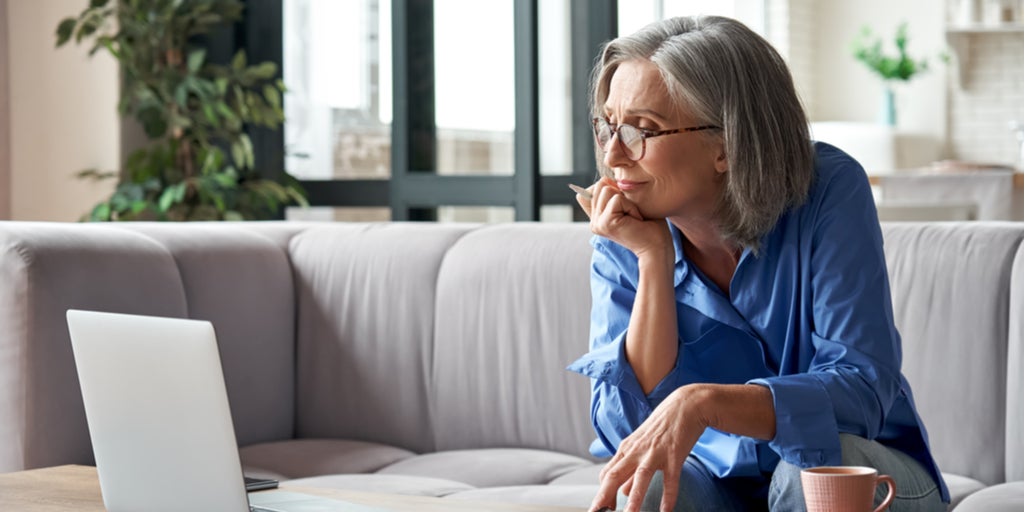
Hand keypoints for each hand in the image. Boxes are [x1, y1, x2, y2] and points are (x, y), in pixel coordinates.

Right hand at [576, 178, 671, 262]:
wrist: (657, 248)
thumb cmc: (649, 226)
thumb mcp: (629, 205)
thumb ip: (613, 194)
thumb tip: (604, 180)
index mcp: (597, 218)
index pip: (590, 190)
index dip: (609, 189)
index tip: (625, 208)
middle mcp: (594, 221)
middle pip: (600, 185)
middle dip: (621, 194)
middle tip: (632, 214)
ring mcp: (597, 223)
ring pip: (606, 189)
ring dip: (627, 200)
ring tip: (634, 217)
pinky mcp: (605, 223)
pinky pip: (617, 199)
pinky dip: (631, 206)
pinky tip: (636, 220)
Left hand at [589, 386, 710, 511]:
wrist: (685, 405)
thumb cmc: (662, 426)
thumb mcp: (642, 445)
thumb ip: (631, 469)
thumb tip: (622, 491)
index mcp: (627, 449)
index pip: (607, 473)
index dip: (602, 492)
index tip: (600, 509)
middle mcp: (636, 451)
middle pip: (615, 475)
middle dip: (604, 496)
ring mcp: (655, 453)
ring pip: (640, 477)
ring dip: (634, 498)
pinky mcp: (674, 455)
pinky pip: (670, 479)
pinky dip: (668, 496)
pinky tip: (665, 511)